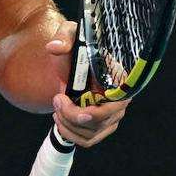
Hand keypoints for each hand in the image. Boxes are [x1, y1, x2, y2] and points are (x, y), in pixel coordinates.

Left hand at [44, 20, 129, 146]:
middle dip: (73, 115)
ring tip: (57, 106)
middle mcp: (120, 100)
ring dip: (67, 123)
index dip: (99, 112)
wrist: (67, 64)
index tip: (79, 112)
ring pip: (91, 133)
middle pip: (101, 122)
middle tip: (57, 99)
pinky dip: (70, 133)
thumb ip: (64, 37)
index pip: (118, 104)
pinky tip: (59, 119)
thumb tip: (55, 47)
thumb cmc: (73, 48)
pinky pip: (87, 140)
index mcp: (118, 79)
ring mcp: (112, 115)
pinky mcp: (101, 126)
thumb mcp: (68, 35)